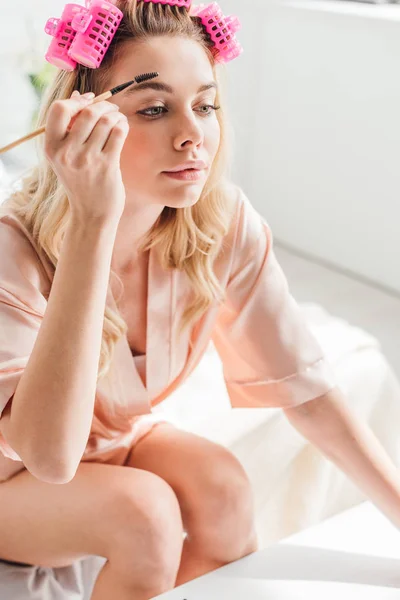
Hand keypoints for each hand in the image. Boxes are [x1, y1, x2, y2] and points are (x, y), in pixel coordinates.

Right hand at [44, 90, 129, 225]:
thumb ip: (69, 127)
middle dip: (103, 105)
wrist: (92, 214)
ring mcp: (87, 160)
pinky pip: (118, 133)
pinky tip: (123, 127)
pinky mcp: (107, 166)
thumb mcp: (66, 157)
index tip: (88, 101)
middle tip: (110, 109)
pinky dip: (123, 125)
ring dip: (116, 115)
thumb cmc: (81, 181)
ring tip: (118, 119)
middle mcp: (67, 153)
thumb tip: (78, 95)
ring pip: (106, 121)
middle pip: (87, 112)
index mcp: (52, 148)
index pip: (59, 109)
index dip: (77, 101)